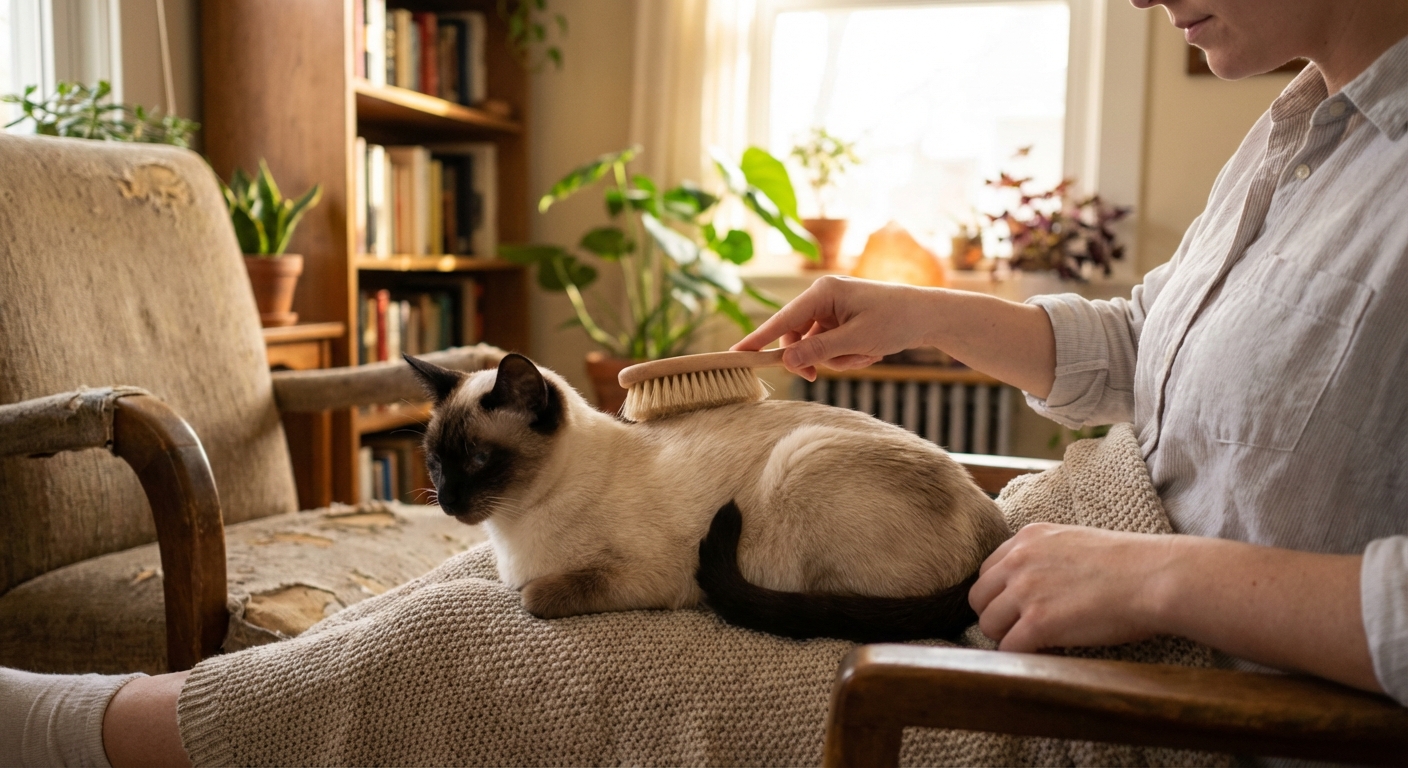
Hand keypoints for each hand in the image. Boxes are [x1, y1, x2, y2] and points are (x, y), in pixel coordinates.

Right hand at [732, 276, 934, 380]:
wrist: (929, 316)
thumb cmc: (896, 320)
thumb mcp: (856, 341)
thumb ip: (819, 351)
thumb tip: (786, 362)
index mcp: (822, 292)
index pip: (782, 320)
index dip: (758, 339)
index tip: (735, 354)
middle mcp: (823, 296)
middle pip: (796, 337)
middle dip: (814, 357)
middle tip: (820, 375)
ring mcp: (832, 309)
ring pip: (814, 346)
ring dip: (837, 359)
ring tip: (865, 355)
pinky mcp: (841, 320)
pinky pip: (830, 346)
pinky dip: (847, 356)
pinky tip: (869, 352)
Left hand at [968, 523, 1173, 651]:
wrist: (1154, 578)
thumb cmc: (1129, 564)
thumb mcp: (1074, 542)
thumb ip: (1045, 556)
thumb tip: (1033, 584)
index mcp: (1028, 538)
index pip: (988, 570)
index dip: (1000, 594)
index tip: (1017, 608)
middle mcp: (1019, 560)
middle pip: (979, 597)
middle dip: (997, 616)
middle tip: (1022, 629)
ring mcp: (1025, 590)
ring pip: (987, 624)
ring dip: (1007, 637)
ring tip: (1035, 643)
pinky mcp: (1037, 622)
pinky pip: (1007, 648)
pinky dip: (1021, 657)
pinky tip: (1044, 655)